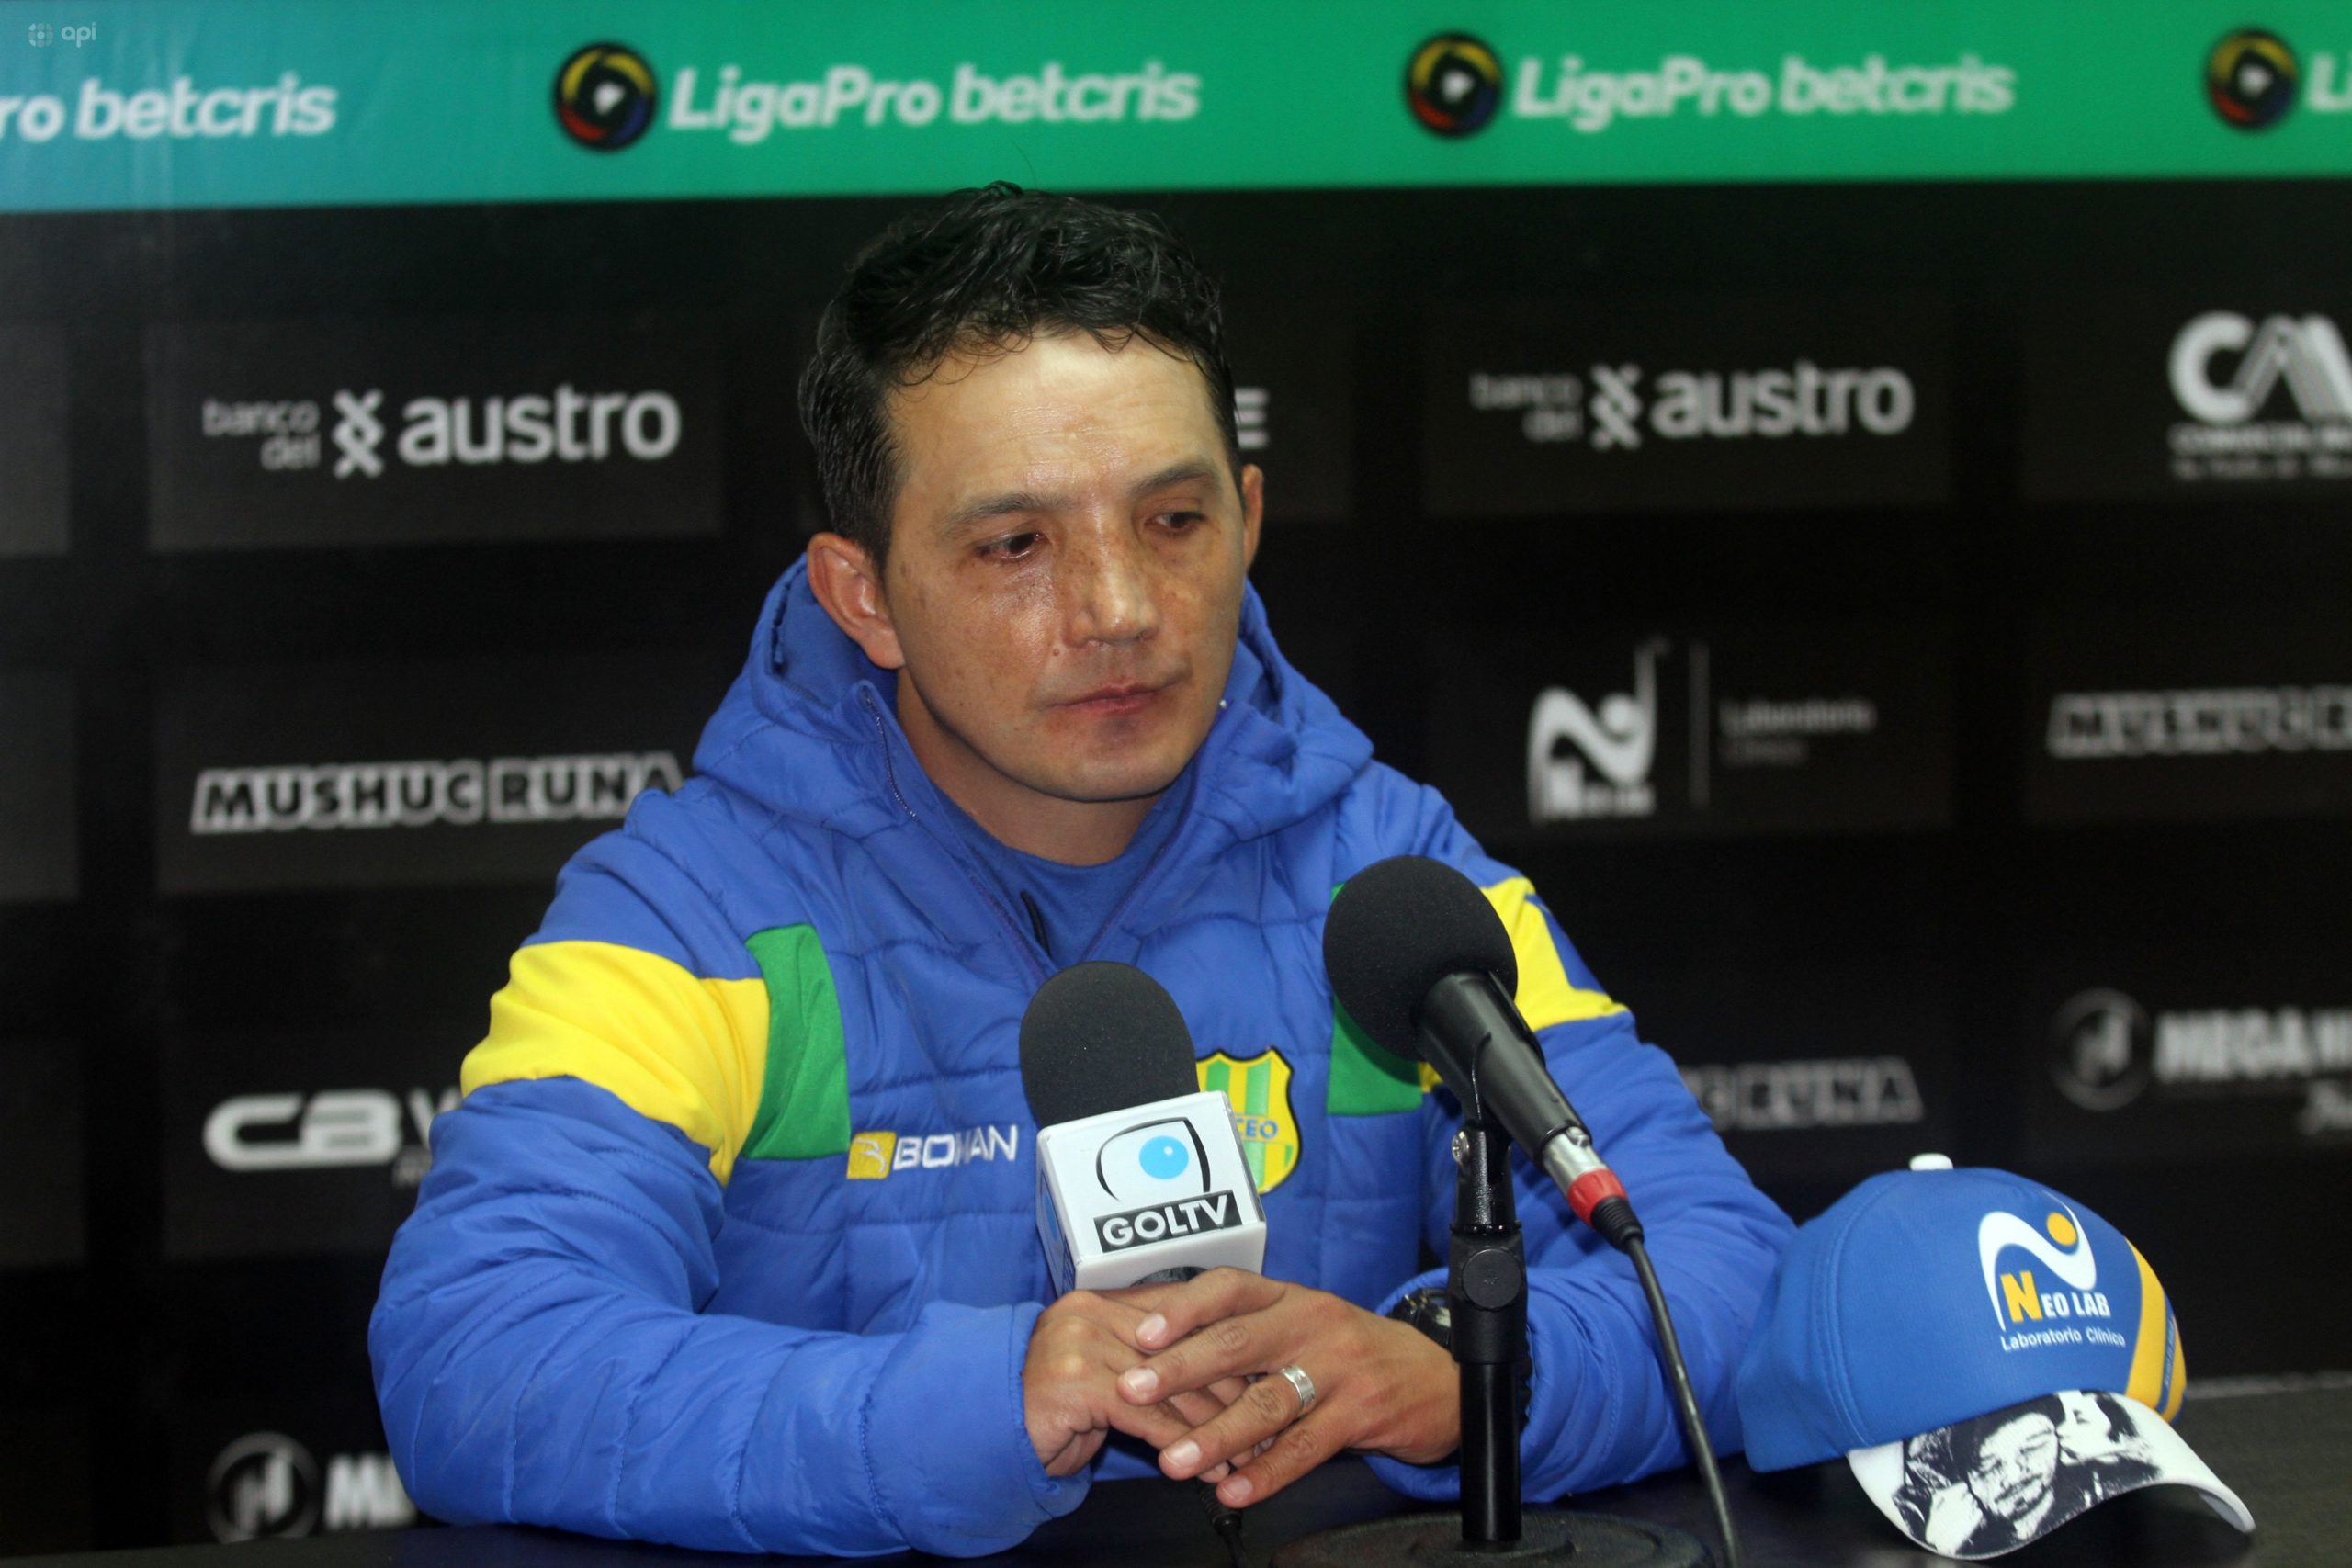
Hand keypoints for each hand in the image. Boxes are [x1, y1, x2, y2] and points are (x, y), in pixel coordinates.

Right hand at [1022, 1289, 1250, 1476]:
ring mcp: (1079, 1343)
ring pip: (1168, 1387)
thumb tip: (1224, 1374)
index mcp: (1101, 1300)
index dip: (1226, 1353)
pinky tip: (1207, 1470)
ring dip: (1214, 1428)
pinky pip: (1146, 1417)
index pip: (1180, 1317)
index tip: (1264, 1384)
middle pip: (1180, 1351)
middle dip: (1229, 1394)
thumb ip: (1149, 1361)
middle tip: (1267, 1427)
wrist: (990, 1436)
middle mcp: (1089, 1312)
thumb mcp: (1106, 1374)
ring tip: (1245, 1457)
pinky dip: (1182, 1445)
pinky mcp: (1075, 1383)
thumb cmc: (1056, 1412)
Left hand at [1112, 1269, 1459, 1507]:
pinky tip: (1232, 1490)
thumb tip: (1159, 1343)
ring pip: (1268, 1401)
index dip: (1184, 1307)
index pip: (1231, 1287)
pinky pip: (1306, 1447)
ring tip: (1173, 1460)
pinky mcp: (1363, 1412)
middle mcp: (1313, 1323)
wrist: (1440, 1378)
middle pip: (1238, 1342)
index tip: (1141, 1332)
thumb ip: (1245, 1332)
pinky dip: (1265, 1473)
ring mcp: (1340, 1367)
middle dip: (1179, 1369)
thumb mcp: (1303, 1325)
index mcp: (1291, 1296)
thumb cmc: (1351, 1352)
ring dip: (1214, 1433)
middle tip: (1131, 1390)